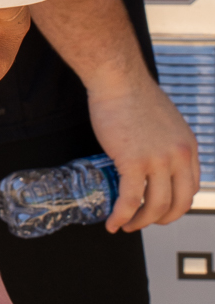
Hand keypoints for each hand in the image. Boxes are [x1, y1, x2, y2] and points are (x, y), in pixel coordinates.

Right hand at [85, 70, 199, 230]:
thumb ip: (167, 141)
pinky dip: (121, 215)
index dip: (175, 204)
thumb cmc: (133, 94)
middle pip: (178, 203)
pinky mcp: (133, 162)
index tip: (160, 208)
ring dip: (140, 222)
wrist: (117, 79)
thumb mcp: (166, 121)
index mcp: (188, 147)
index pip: (190, 187)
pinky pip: (130, 199)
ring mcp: (158, 160)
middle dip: (161, 219)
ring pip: (155, 206)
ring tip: (126, 224)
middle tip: (144, 222)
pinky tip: (113, 222)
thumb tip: (155, 154)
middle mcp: (179, 156)